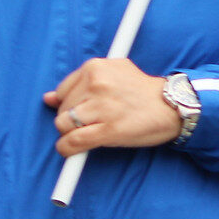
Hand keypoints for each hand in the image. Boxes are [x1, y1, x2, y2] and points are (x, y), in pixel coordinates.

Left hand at [44, 58, 181, 156]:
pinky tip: (72, 151)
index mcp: (96, 67)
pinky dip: (68, 150)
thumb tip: (48, 99)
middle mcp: (97, 84)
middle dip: (71, 119)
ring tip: (87, 133)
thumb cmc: (140, 91)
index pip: (63, 90)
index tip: (82, 111)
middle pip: (62, 108)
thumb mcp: (113, 73)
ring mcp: (102, 107)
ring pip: (63, 125)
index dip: (70, 104)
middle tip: (92, 122)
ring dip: (71, 134)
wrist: (170, 107)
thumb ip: (81, 83)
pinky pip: (73, 142)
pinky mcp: (108, 130)